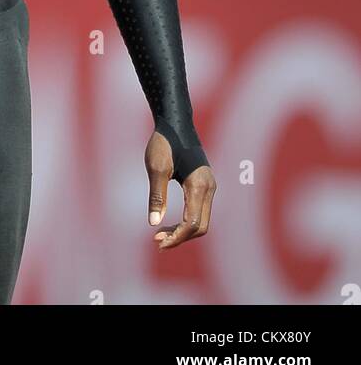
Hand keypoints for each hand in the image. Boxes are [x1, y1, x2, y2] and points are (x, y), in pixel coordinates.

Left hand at [145, 129, 216, 250]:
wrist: (175, 122)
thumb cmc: (164, 142)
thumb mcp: (156, 168)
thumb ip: (157, 196)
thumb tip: (154, 224)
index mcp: (199, 185)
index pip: (193, 224)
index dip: (177, 237)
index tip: (158, 242)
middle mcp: (209, 188)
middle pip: (200, 227)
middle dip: (180, 237)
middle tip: (157, 240)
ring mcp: (209, 186)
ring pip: (202, 220)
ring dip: (183, 231)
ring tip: (161, 233)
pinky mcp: (205, 184)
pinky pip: (200, 211)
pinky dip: (187, 221)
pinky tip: (170, 222)